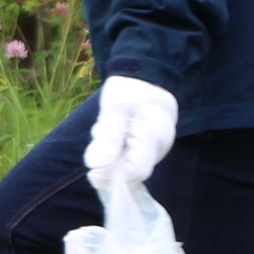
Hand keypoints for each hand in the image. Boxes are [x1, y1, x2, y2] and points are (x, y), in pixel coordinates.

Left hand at [81, 75, 177, 189]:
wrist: (145, 76)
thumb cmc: (128, 89)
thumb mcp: (113, 108)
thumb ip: (107, 138)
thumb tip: (94, 166)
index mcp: (153, 136)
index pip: (134, 172)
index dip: (111, 177)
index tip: (91, 173)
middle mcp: (162, 145)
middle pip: (133, 170)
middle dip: (111, 162)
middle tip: (99, 136)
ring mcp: (160, 146)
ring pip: (133, 163)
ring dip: (114, 155)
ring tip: (105, 128)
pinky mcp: (155, 145)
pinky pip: (136, 156)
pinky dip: (121, 150)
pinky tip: (115, 132)